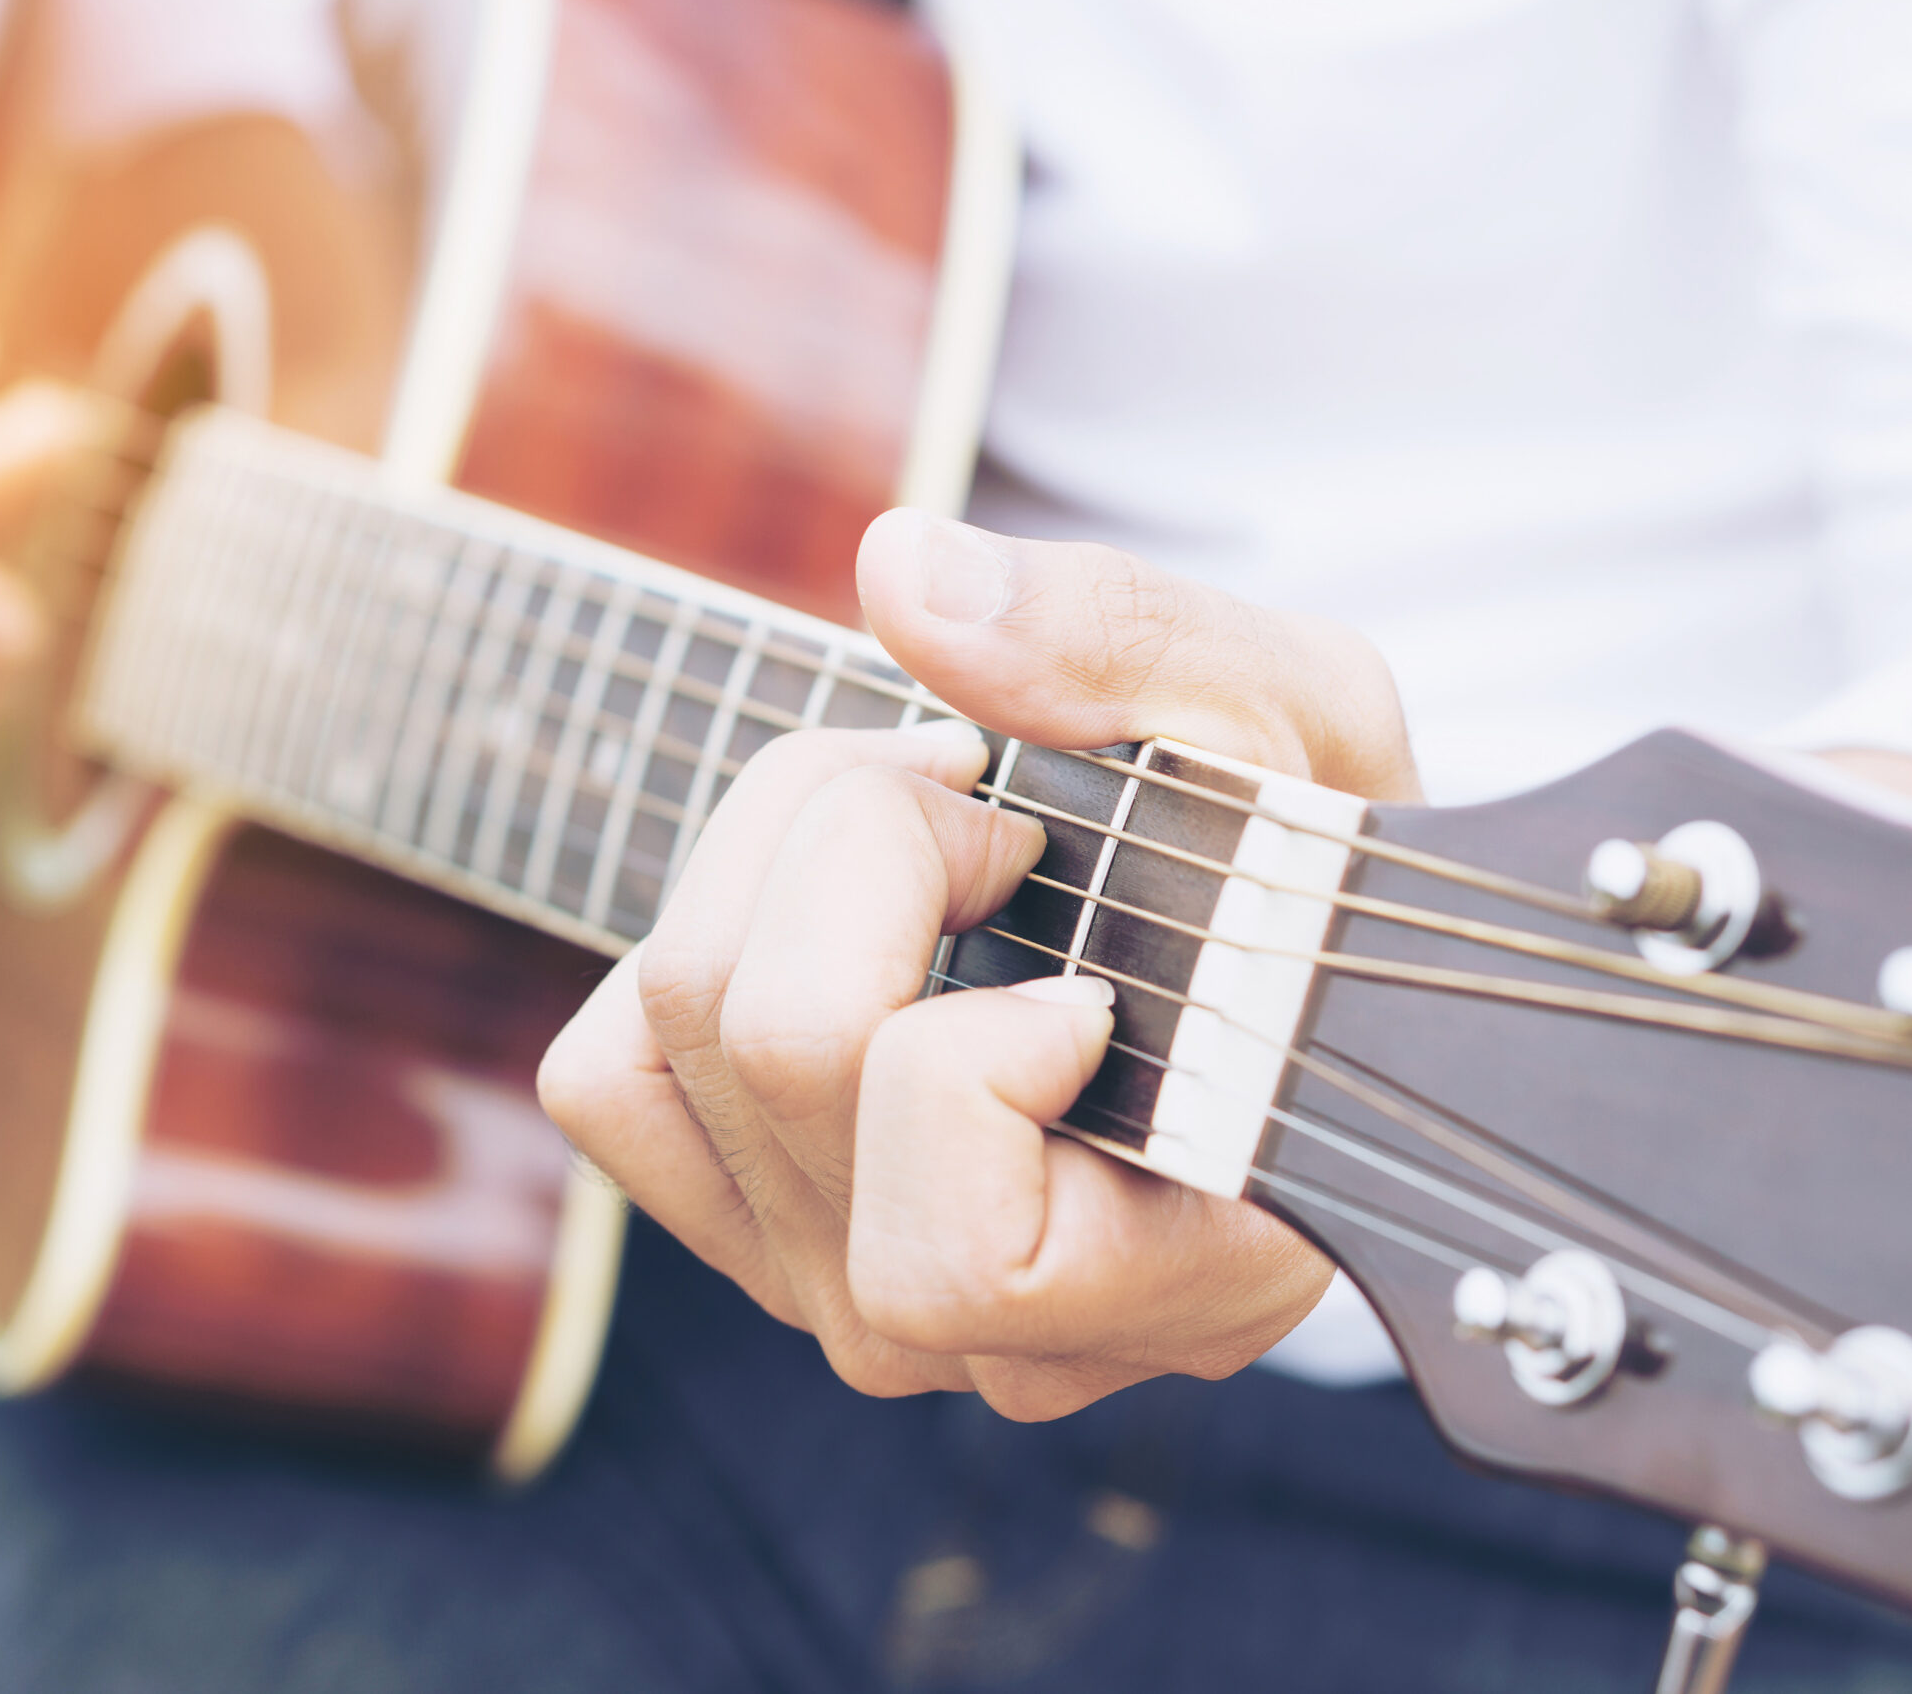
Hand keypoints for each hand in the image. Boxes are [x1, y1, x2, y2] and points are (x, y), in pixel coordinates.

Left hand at [540, 508, 1419, 1419]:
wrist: (1261, 944)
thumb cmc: (1303, 848)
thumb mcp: (1294, 711)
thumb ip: (1128, 645)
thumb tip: (904, 572)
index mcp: (1182, 1274)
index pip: (957, 1257)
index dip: (976, 1053)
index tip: (1067, 909)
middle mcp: (998, 1338)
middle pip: (786, 1058)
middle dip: (866, 837)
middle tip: (984, 800)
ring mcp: (854, 1295)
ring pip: (679, 1038)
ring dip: (775, 857)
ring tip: (920, 832)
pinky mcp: (748, 1226)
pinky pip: (608, 1081)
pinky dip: (685, 958)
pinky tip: (827, 922)